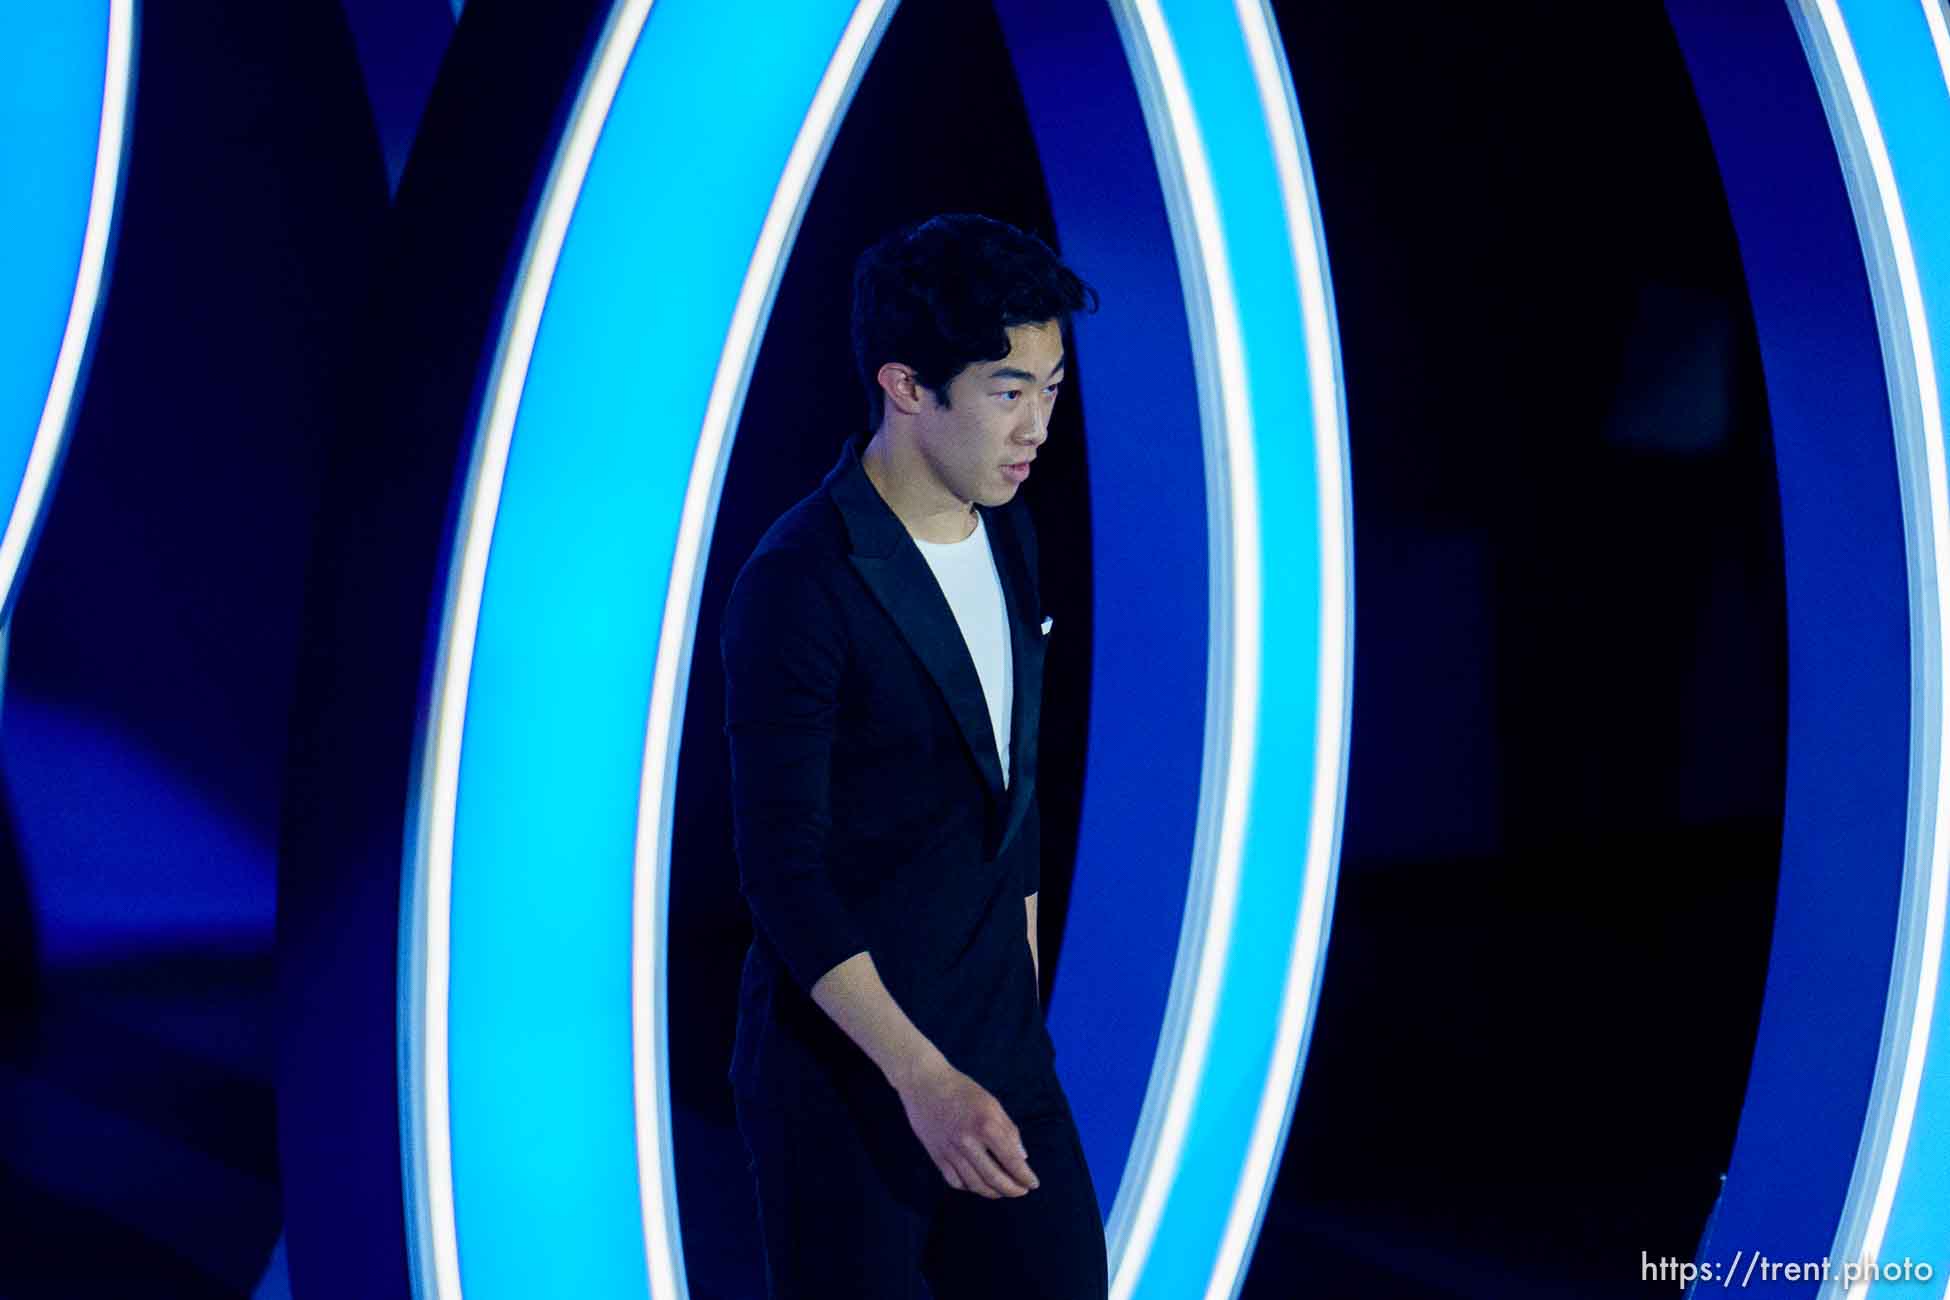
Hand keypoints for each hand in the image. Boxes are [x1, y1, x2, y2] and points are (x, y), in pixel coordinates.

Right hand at [894, 1058, 1039, 1197]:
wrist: (925, 1083)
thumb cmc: (962, 1090)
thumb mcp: (992, 1103)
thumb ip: (1009, 1130)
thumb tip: (1022, 1158)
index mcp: (986, 1125)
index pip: (1011, 1160)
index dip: (1024, 1176)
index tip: (1033, 1184)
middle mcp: (968, 1142)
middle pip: (994, 1178)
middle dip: (1012, 1190)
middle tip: (1021, 1191)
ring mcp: (950, 1151)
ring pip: (975, 1184)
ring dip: (993, 1193)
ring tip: (1003, 1191)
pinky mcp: (937, 1156)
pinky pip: (955, 1182)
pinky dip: (970, 1188)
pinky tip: (979, 1184)